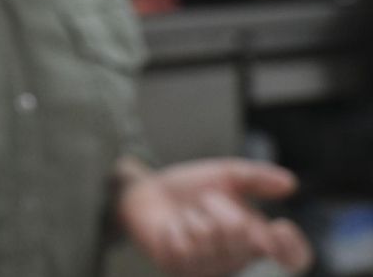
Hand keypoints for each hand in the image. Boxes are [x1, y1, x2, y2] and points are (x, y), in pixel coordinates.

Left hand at [117, 157, 312, 275]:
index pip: (292, 259)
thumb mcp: (226, 175)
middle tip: (206, 202)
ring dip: (193, 215)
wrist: (148, 192)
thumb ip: (256, 178)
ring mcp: (209, 270)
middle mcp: (239, 261)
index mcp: (258, 241)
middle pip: (242, 233)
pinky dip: (174, 227)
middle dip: (219, 206)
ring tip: (188, 217)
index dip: (292, 249)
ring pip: (210, 234)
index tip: (280, 227)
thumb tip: (291, 183)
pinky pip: (184, 244)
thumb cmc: (192, 188)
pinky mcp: (180, 271)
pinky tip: (171, 229)